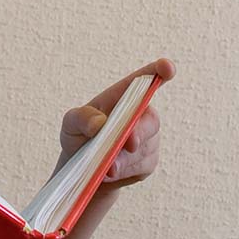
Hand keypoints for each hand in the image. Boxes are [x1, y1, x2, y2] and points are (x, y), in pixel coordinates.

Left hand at [56, 58, 176, 189]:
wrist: (81, 169)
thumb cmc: (78, 136)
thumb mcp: (71, 124)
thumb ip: (82, 118)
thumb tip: (100, 123)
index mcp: (121, 98)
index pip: (143, 81)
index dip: (158, 72)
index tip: (168, 67)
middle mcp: (139, 115)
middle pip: (151, 120)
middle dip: (140, 132)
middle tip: (127, 143)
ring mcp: (147, 139)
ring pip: (146, 147)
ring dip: (125, 158)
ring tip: (105, 165)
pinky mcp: (147, 162)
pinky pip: (141, 166)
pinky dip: (124, 170)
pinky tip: (110, 171)